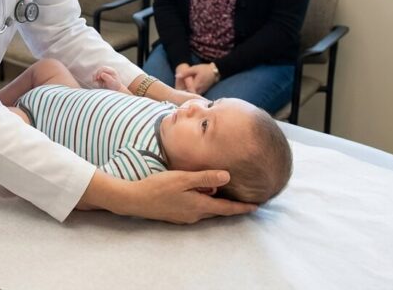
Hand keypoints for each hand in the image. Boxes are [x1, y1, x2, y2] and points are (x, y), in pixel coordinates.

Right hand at [79, 170, 255, 223]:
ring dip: (217, 203)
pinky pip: (196, 208)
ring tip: (226, 193)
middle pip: (218, 210)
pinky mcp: (176, 215)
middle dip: (232, 206)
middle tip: (246, 200)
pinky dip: (204, 202)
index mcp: (199, 205)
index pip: (226, 208)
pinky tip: (201, 194)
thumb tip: (228, 176)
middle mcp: (194, 214)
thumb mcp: (183, 178)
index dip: (242, 207)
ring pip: (206, 209)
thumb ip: (205, 177)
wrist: (134, 200)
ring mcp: (185, 216)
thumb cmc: (157, 187)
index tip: (257, 207)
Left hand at [175, 63, 217, 95]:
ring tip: (180, 94)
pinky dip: (191, 94)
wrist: (215, 71)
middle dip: (183, 95)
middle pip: (189, 95)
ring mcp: (201, 92)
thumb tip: (177, 76)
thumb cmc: (205, 69)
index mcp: (196, 85)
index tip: (176, 94)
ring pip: (192, 96)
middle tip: (176, 94)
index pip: (187, 92)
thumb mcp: (194, 69)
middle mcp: (199, 90)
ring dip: (187, 95)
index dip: (181, 94)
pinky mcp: (202, 91)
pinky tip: (186, 92)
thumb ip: (185, 73)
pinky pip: (195, 94)